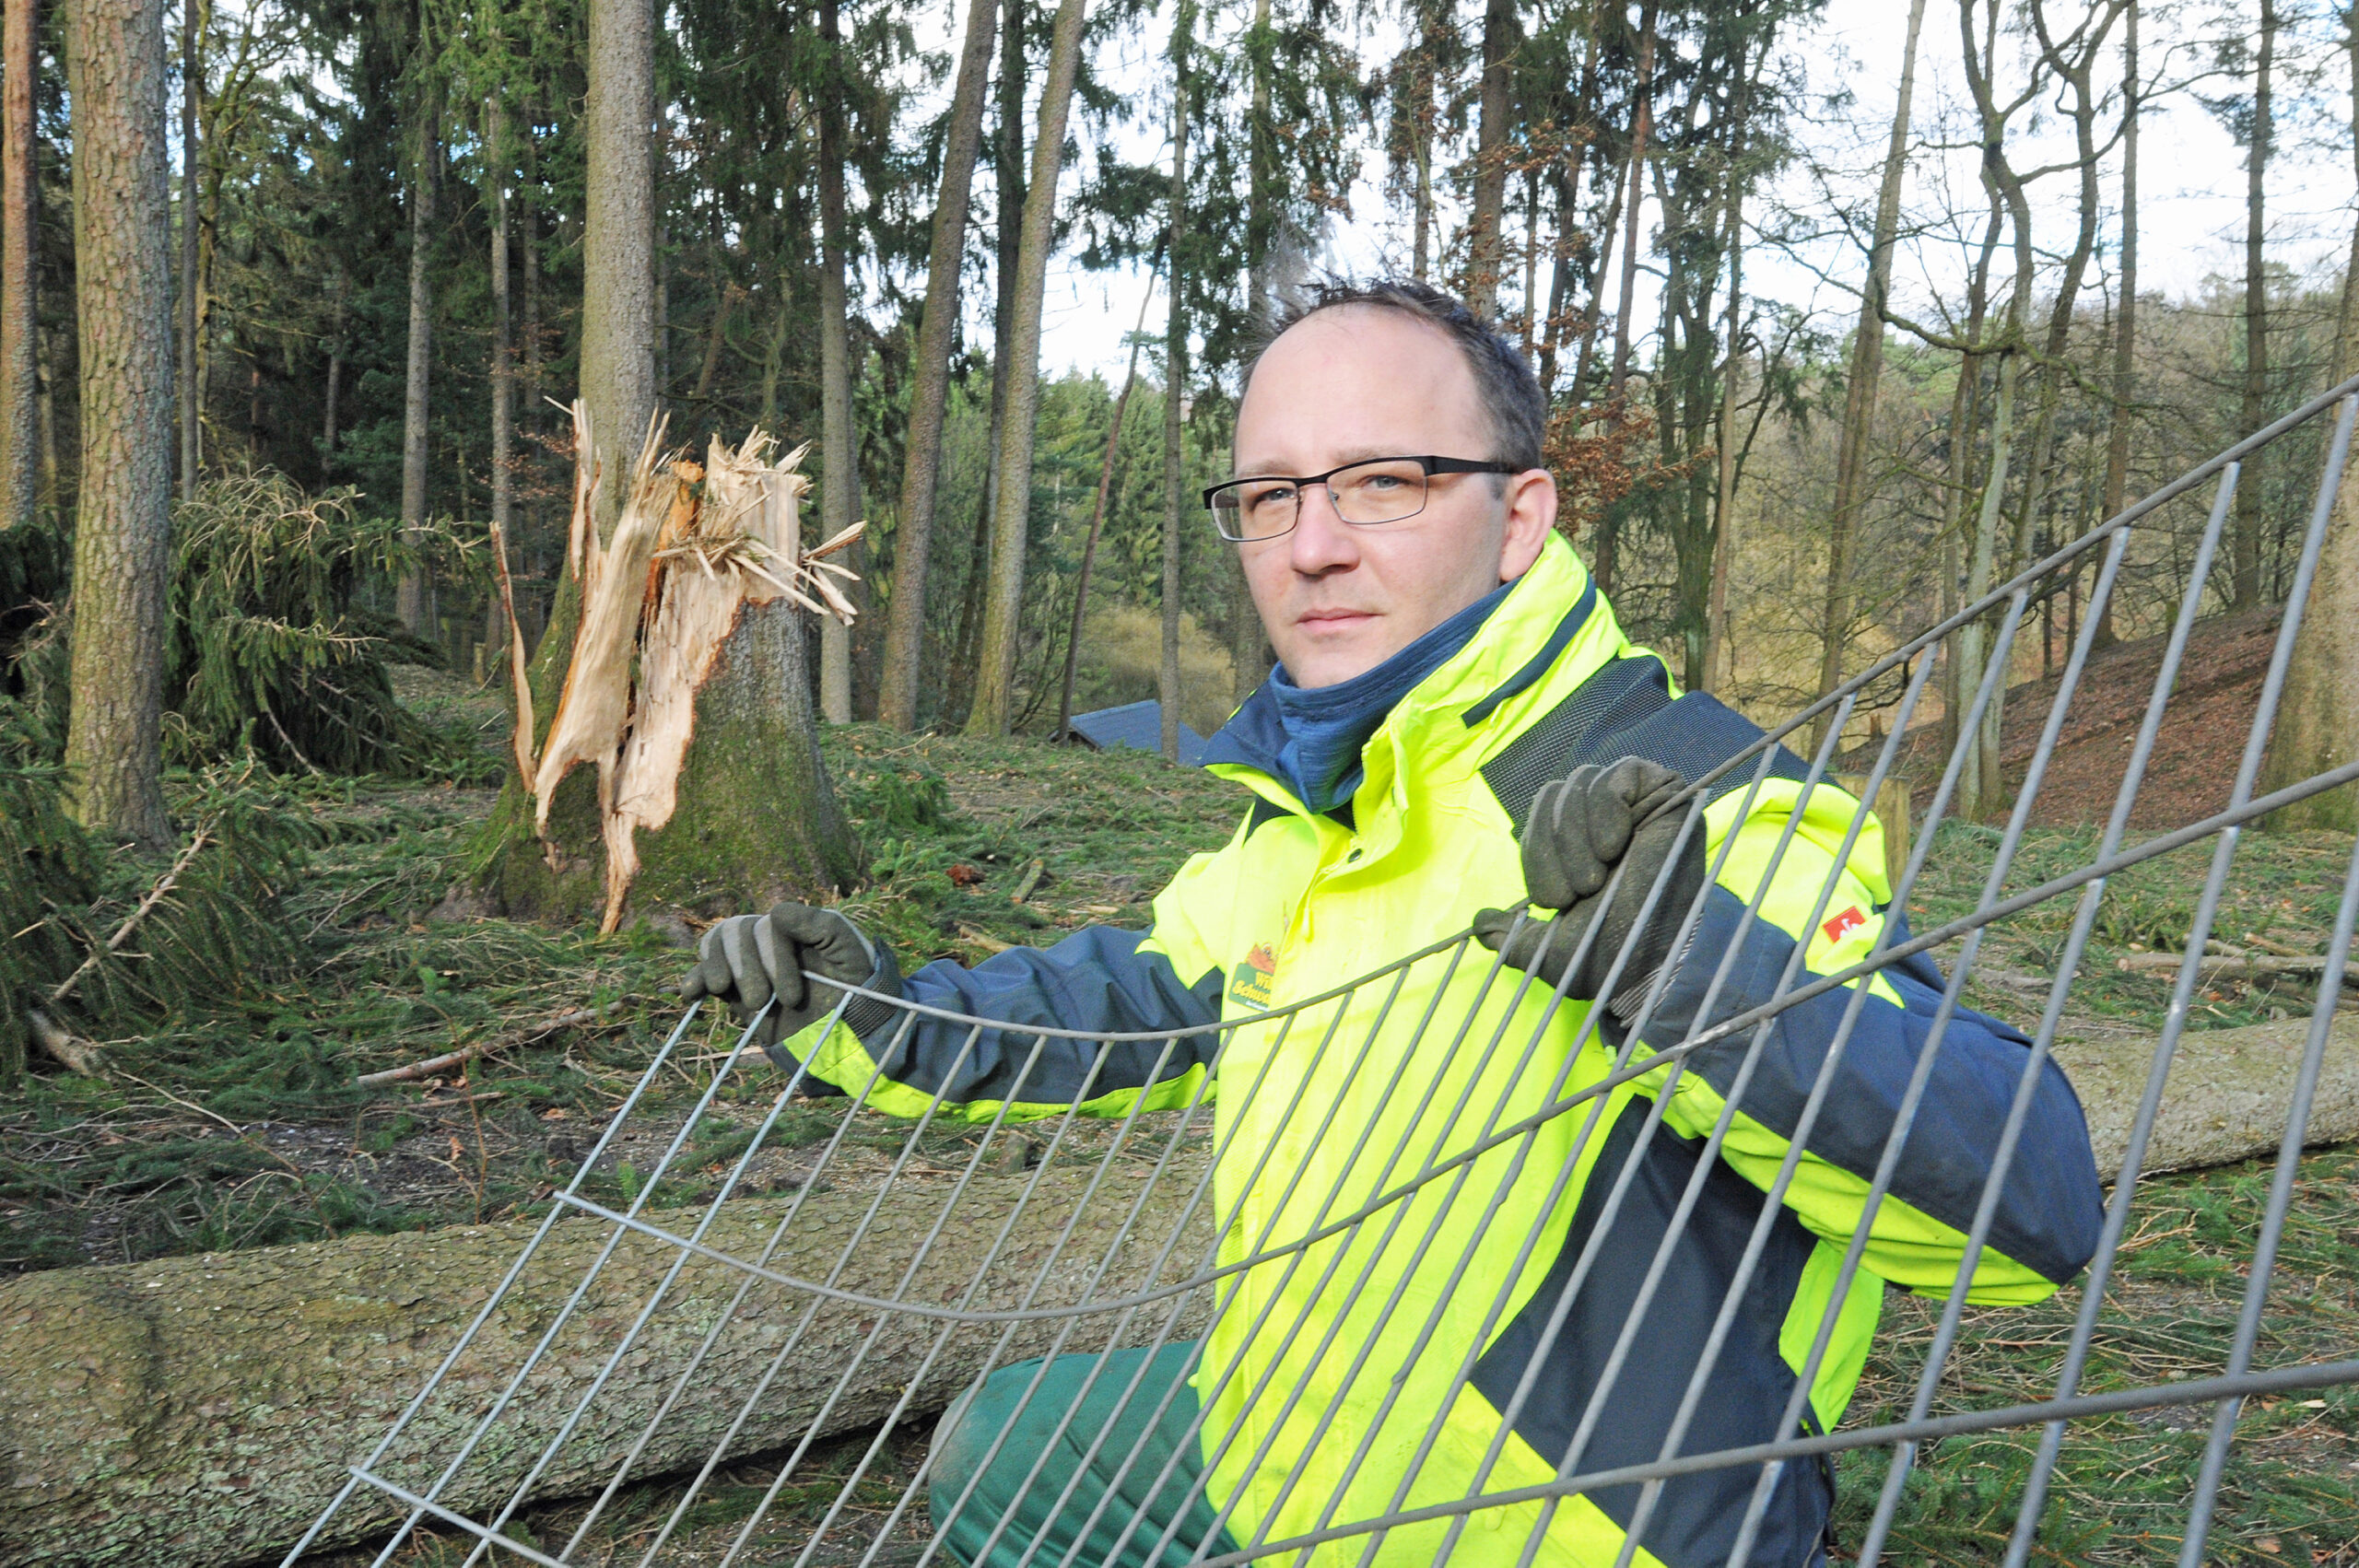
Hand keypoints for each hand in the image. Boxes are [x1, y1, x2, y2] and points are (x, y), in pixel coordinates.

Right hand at [681, 902, 898, 1052]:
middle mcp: (768, 939)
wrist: (847, 1030)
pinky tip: (692, 992)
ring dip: (721, 968)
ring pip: (716, 943)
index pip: (767, 925)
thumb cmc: (854, 986)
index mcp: (794, 925)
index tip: (792, 996)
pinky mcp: (734, 989)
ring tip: (735, 996)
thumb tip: (775, 911)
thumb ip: (821, 924)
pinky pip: (703, 973)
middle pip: (737, 931)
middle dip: (748, 967)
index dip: (773, 957)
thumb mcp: (849, 951)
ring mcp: (749, 963)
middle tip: (764, 1002)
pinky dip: (694, 977)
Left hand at [1473, 757, 1704, 1012]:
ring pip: (1581, 782)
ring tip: (1599, 877)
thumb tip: (1479, 924)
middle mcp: (1604, 819)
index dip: (1535, 852)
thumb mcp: (1545, 950)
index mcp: (1576, 845)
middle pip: (1553, 793)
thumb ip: (1512, 936)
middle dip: (1553, 845)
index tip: (1555, 901)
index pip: (1538, 815)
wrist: (1647, 964)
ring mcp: (1638, 803)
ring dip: (1577, 836)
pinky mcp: (1668, 793)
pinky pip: (1621, 771)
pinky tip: (1615, 846)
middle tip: (1578, 892)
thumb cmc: (1603, 956)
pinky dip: (1606, 808)